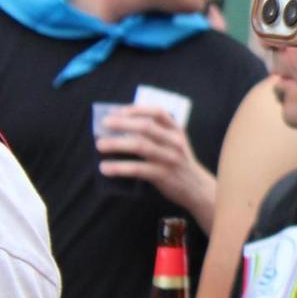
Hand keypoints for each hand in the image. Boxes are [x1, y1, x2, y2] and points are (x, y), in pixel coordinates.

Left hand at [99, 106, 218, 231]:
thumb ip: (156, 134)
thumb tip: (120, 127)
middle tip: (104, 124)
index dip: (137, 109)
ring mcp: (170, 158)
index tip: (118, 111)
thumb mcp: (174, 144)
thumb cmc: (178, 163)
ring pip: (141, 146)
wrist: (197, 188)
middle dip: (122, 123)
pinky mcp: (163, 175)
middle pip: (146, 127)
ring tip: (99, 145)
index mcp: (176, 131)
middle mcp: (175, 142)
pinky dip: (119, 168)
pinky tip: (106, 168)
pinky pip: (138, 169)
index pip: (158, 113)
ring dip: (117, 144)